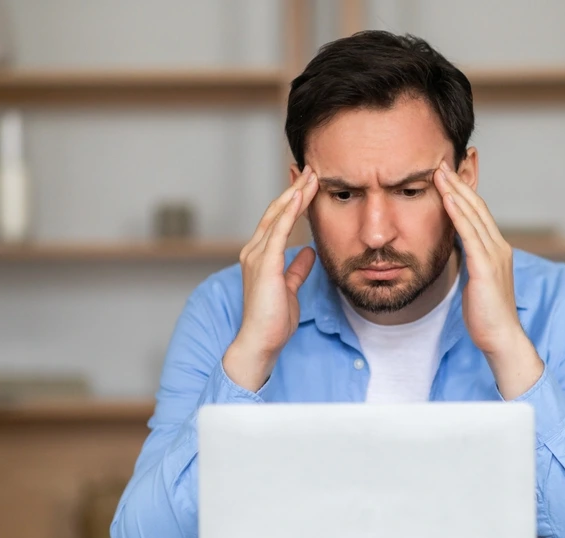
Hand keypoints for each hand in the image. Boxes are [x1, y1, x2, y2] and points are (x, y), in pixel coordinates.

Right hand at [223, 166, 318, 391]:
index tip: (308, 183)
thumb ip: (297, 269)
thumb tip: (308, 252)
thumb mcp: (290, 288)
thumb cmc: (273, 319)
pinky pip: (278, 231)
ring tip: (310, 175)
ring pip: (277, 216)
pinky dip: (289, 212)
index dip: (292, 200)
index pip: (278, 220)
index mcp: (260, 256)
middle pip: (277, 211)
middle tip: (310, 168)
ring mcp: (256, 256)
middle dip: (294, 189)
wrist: (260, 341)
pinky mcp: (264, 265)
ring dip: (294, 193)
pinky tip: (299, 196)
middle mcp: (254, 251)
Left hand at [434, 160, 543, 398]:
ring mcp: (494, 255)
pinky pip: (470, 234)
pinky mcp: (486, 267)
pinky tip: (446, 198)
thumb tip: (457, 247)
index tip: (446, 174)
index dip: (463, 192)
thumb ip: (470, 260)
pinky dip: (457, 213)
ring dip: (455, 191)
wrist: (501, 338)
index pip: (478, 212)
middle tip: (440, 161)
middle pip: (477, 206)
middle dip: (458, 183)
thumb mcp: (476, 280)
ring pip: (474, 214)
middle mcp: (498, 247)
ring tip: (438, 171)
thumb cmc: (486, 315)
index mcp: (496, 249)